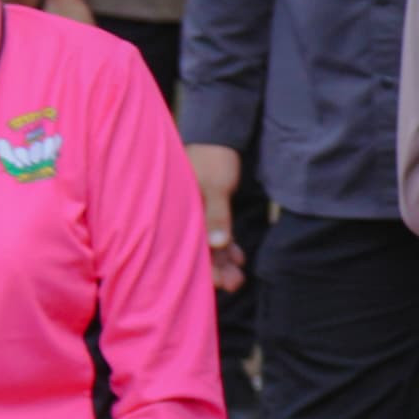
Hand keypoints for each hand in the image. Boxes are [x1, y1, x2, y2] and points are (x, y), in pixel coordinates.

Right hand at [185, 142, 246, 294]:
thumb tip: (217, 245)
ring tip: (239, 277)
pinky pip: (216, 233)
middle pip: (197, 249)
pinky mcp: (208, 210)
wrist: (219, 135)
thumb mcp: (216, 185)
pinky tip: (239, 257)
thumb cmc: (214, 157)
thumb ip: (217, 214)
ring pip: (208, 244)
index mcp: (179, 211)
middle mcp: (184, 215)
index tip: (219, 283)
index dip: (202, 268)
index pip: (185, 247)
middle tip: (235, 283)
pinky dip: (227, 245)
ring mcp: (196, 213)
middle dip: (215, 269)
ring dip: (223, 261)